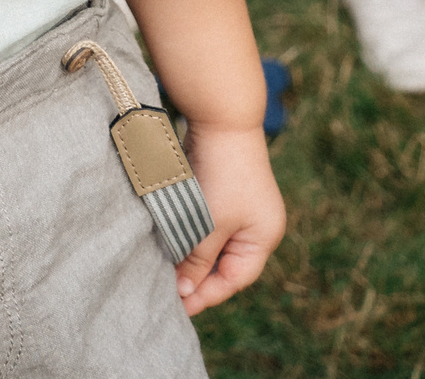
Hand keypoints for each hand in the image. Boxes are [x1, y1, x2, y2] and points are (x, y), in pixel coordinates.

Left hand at [175, 121, 285, 313]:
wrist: (221, 118)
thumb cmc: (222, 174)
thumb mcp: (210, 223)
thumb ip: (197, 259)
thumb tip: (184, 290)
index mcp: (263, 237)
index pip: (234, 279)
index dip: (206, 294)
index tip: (177, 307)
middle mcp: (255, 225)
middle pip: (223, 264)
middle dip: (196, 277)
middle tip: (165, 291)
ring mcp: (239, 206)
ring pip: (210, 243)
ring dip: (188, 254)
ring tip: (162, 268)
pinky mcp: (221, 190)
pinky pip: (203, 223)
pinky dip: (187, 233)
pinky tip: (166, 239)